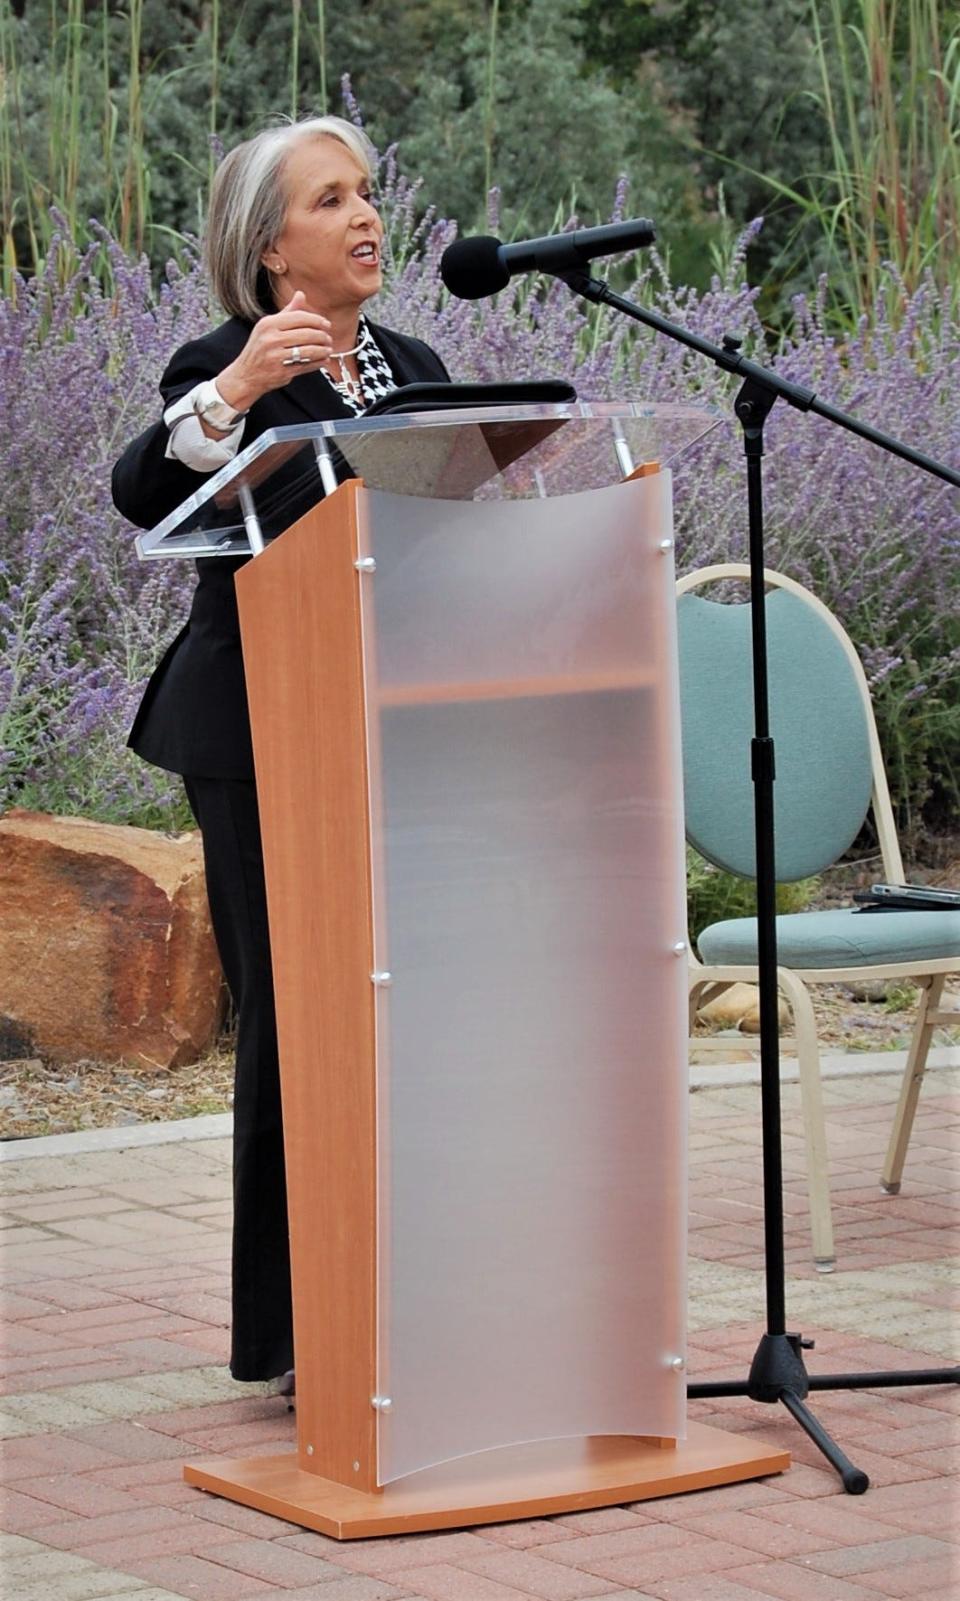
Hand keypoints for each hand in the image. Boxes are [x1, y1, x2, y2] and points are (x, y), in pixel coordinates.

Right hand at [215, 292, 332, 410]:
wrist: (247, 375)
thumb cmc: (259, 349)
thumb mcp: (268, 327)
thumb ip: (287, 312)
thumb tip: (301, 295)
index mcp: (268, 324)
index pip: (299, 317)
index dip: (316, 320)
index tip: (326, 324)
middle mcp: (271, 339)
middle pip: (307, 334)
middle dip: (322, 336)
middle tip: (328, 338)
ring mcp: (277, 356)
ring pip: (309, 350)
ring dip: (323, 350)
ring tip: (328, 349)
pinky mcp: (283, 371)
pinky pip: (307, 365)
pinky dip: (318, 363)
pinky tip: (323, 360)